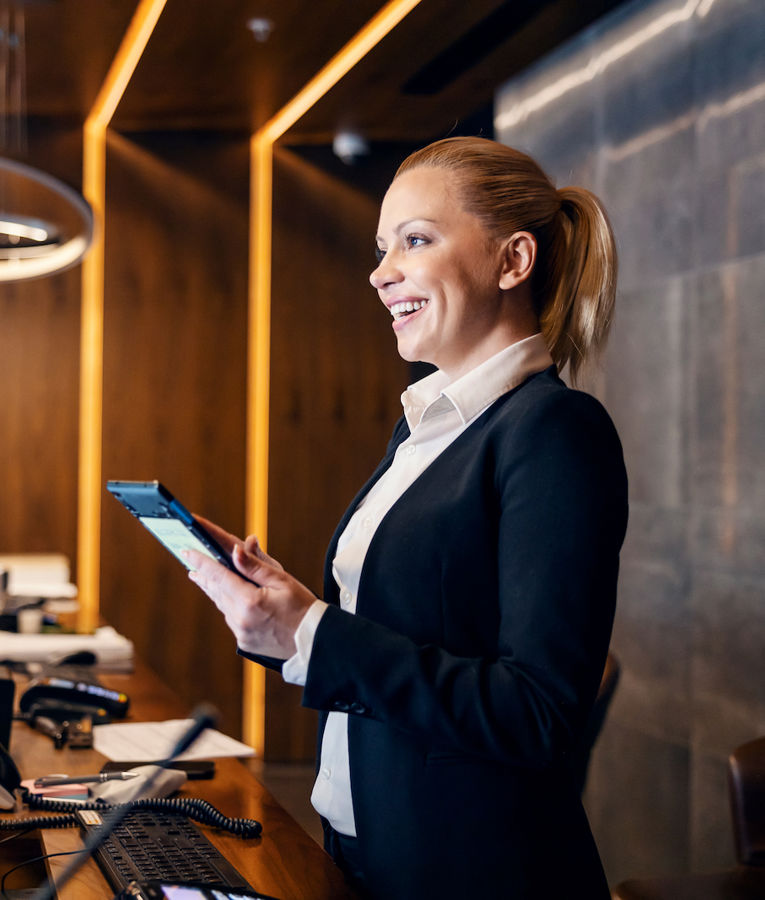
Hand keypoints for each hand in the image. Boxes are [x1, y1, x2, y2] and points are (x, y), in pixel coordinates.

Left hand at [185, 519, 314, 658]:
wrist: (315, 642)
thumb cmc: (303, 608)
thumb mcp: (283, 581)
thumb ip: (256, 566)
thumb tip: (235, 550)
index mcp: (250, 601)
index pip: (219, 576)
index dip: (202, 562)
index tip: (187, 551)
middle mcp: (241, 619)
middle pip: (216, 591)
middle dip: (204, 575)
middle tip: (192, 563)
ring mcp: (241, 633)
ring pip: (222, 606)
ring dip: (215, 590)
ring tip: (206, 578)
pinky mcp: (244, 642)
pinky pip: (231, 619)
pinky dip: (228, 606)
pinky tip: (229, 598)